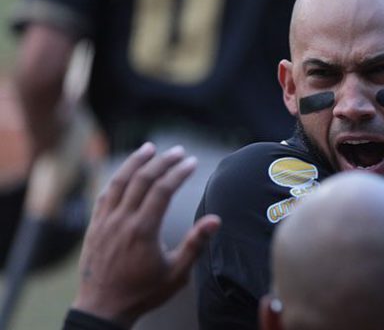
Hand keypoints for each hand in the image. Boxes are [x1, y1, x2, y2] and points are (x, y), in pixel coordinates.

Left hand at [71, 142, 220, 327]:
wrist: (103, 308)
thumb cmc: (143, 292)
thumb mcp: (177, 273)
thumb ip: (196, 244)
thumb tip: (215, 220)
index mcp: (144, 230)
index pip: (163, 190)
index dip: (179, 173)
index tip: (192, 163)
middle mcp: (122, 220)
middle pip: (142, 180)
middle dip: (162, 161)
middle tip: (178, 152)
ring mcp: (105, 222)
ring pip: (120, 182)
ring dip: (135, 162)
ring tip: (149, 148)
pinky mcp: (94, 226)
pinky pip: (104, 195)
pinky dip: (116, 179)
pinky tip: (125, 173)